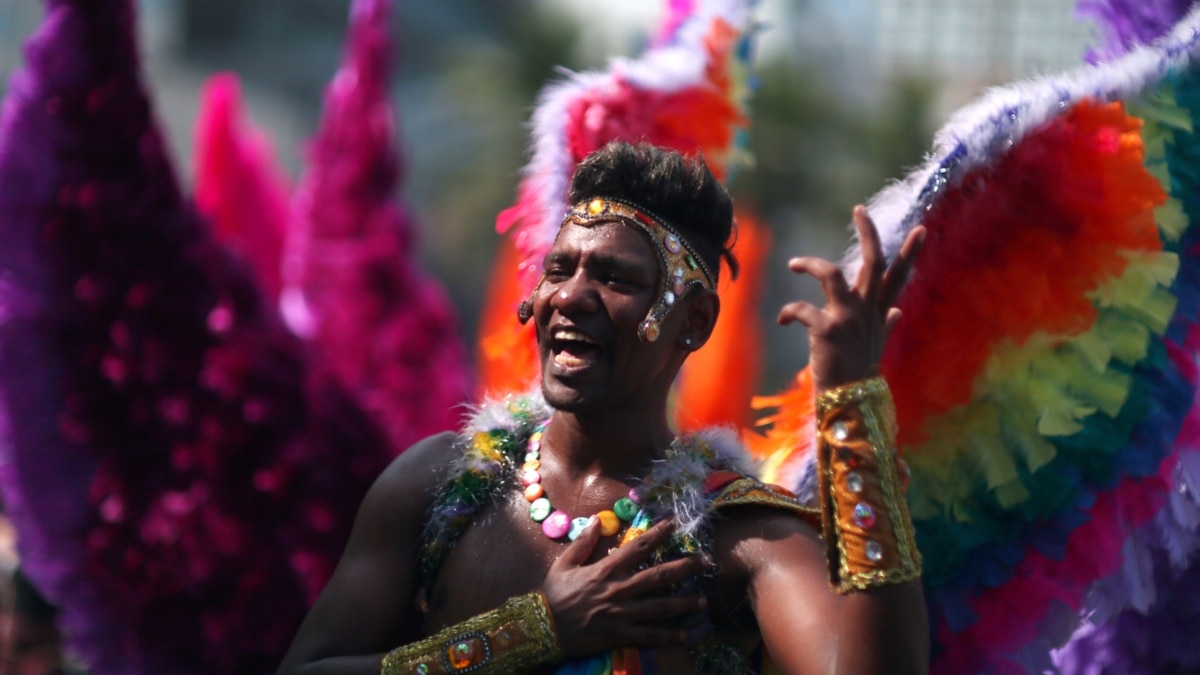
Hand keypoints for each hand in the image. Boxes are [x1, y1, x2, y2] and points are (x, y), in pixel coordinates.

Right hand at [541, 519, 708, 657]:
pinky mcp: (620, 634)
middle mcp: (619, 589)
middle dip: (686, 567)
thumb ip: (583, 543)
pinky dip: (669, 635)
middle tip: (707, 561)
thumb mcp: (564, 563)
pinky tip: (687, 634)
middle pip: (659, 575)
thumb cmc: (553, 594)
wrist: (542, 627)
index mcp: (606, 570)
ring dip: (684, 602)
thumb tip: (596, 521)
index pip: (639, 547)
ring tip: (704, 599)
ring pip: (660, 606)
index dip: (658, 534)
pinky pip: (650, 635)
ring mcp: (622, 613)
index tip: (675, 523)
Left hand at [777, 206, 924, 391]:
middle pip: (874, 263)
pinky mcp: (826, 330)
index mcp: (878, 314)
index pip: (898, 277)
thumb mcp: (876, 346)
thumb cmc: (856, 373)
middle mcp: (866, 312)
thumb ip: (886, 325)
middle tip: (859, 210)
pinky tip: (783, 319)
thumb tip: (897, 313)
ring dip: (812, 264)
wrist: (846, 403)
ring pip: (833, 274)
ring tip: (795, 263)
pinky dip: (789, 311)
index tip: (922, 228)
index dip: (910, 253)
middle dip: (868, 234)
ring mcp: (848, 320)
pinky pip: (802, 308)